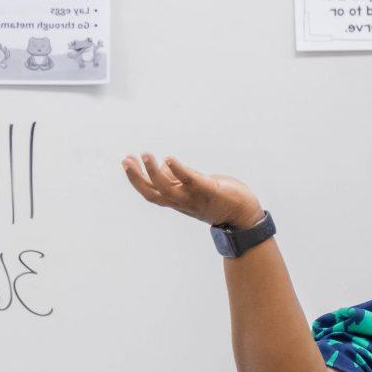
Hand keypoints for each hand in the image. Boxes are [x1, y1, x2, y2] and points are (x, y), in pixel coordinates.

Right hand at [124, 152, 263, 229]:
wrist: (246, 216)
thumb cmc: (221, 199)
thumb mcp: (196, 189)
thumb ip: (180, 180)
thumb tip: (165, 167)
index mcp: (178, 201)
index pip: (151, 192)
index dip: (136, 179)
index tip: (126, 162)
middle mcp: (183, 202)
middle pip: (153, 193)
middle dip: (136, 178)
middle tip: (126, 159)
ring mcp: (196, 198)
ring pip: (167, 189)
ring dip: (153, 172)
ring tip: (145, 154)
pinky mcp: (211, 191)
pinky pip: (191, 181)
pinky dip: (178, 171)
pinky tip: (169, 159)